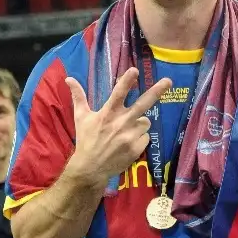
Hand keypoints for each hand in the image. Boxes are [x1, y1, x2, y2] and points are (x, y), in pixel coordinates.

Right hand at [63, 68, 172, 184]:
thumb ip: (78, 96)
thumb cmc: (86, 140)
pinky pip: (146, 137)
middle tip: (169, 81)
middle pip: (143, 103)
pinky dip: (140, 138)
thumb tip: (69, 78)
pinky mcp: (137, 148)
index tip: (134, 70)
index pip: (118, 93)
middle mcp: (121, 122)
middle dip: (157, 91)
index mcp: (108, 113)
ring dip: (139, 124)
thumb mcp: (80, 117)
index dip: (127, 81)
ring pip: (145, 122)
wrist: (90, 168)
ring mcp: (130, 136)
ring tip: (126, 131)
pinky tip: (128, 143)